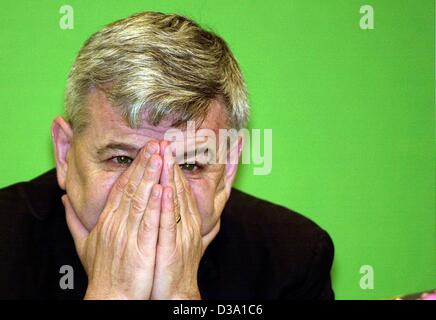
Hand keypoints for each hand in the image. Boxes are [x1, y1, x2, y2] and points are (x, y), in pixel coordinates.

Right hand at [62, 141, 162, 299]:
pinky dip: (155, 205)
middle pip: (131, 187)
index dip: (134, 167)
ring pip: (140, 200)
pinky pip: (148, 223)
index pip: (121, 187)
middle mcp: (116, 223)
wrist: (110, 298)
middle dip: (145, 163)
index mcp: (107, 220)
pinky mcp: (140, 249)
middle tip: (157, 143)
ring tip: (161, 156)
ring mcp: (128, 235)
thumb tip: (64, 200)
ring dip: (151, 176)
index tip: (146, 151)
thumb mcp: (85, 244)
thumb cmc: (103, 272)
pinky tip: (162, 189)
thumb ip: (75, 221)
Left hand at [150, 142, 206, 298]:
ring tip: (166, 153)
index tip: (166, 142)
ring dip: (171, 175)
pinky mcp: (174, 246)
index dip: (173, 162)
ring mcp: (182, 232)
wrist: (173, 291)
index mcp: (185, 215)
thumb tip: (170, 195)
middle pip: (180, 184)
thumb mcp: (179, 235)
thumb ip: (175, 213)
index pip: (179, 183)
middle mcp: (187, 219)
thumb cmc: (170, 263)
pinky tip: (165, 188)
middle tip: (169, 137)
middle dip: (174, 160)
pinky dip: (169, 205)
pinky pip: (170, 222)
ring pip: (176, 198)